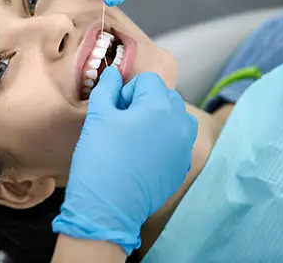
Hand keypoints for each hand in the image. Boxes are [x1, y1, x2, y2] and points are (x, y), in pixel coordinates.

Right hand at [52, 67, 196, 255]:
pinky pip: (174, 142)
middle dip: (143, 104)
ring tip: (131, 139)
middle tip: (119, 124)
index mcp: (161, 106)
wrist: (108, 207)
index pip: (146, 81)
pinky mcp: (181, 167)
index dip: (125, 92)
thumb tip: (113, 74)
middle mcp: (180, 123)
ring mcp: (184, 147)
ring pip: (172, 119)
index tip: (113, 111)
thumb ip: (107, 88)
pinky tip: (138, 158)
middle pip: (163, 97)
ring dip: (155, 121)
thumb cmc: (101, 157)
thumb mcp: (97, 116)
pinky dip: (160, 142)